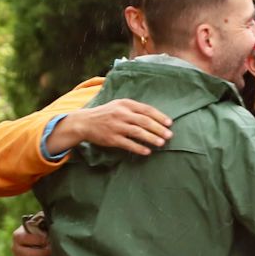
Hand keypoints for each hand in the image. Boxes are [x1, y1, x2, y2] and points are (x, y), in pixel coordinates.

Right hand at [12, 220, 50, 255]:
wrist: (40, 238)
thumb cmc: (41, 228)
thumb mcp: (40, 223)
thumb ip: (42, 222)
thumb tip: (47, 225)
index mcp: (17, 235)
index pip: (24, 239)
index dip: (38, 240)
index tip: (48, 239)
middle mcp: (15, 248)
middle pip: (27, 254)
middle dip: (42, 252)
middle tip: (52, 250)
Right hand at [49, 98, 172, 156]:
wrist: (85, 122)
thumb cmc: (106, 114)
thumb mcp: (119, 105)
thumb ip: (134, 109)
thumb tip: (155, 117)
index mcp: (125, 104)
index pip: (147, 109)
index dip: (159, 116)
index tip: (169, 123)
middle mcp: (121, 114)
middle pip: (145, 121)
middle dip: (159, 129)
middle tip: (169, 135)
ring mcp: (116, 126)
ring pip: (138, 132)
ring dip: (152, 138)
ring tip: (161, 143)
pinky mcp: (112, 138)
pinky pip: (128, 144)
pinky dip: (139, 148)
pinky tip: (147, 151)